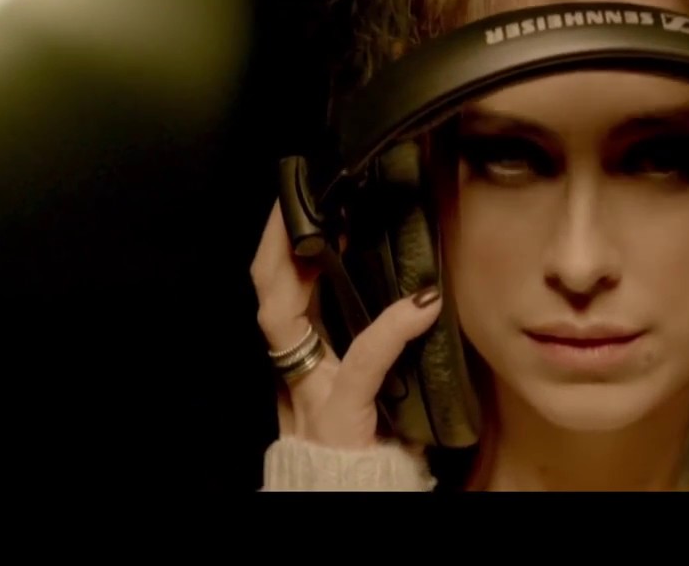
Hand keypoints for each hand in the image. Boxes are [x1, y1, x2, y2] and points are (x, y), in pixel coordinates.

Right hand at [249, 199, 441, 449]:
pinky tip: (420, 304)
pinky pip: (362, 364)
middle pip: (269, 295)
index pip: (280, 292)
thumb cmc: (371, 440)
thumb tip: (416, 290)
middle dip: (274, 242)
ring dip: (297, 265)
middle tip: (293, 193)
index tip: (299, 201)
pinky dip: (391, 331)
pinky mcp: (340, 416)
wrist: (360, 495)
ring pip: (286, 319)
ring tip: (327, 218)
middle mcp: (297, 372)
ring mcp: (311, 392)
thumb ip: (378, 341)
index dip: (282, 246)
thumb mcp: (370, 382)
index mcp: (304, 360)